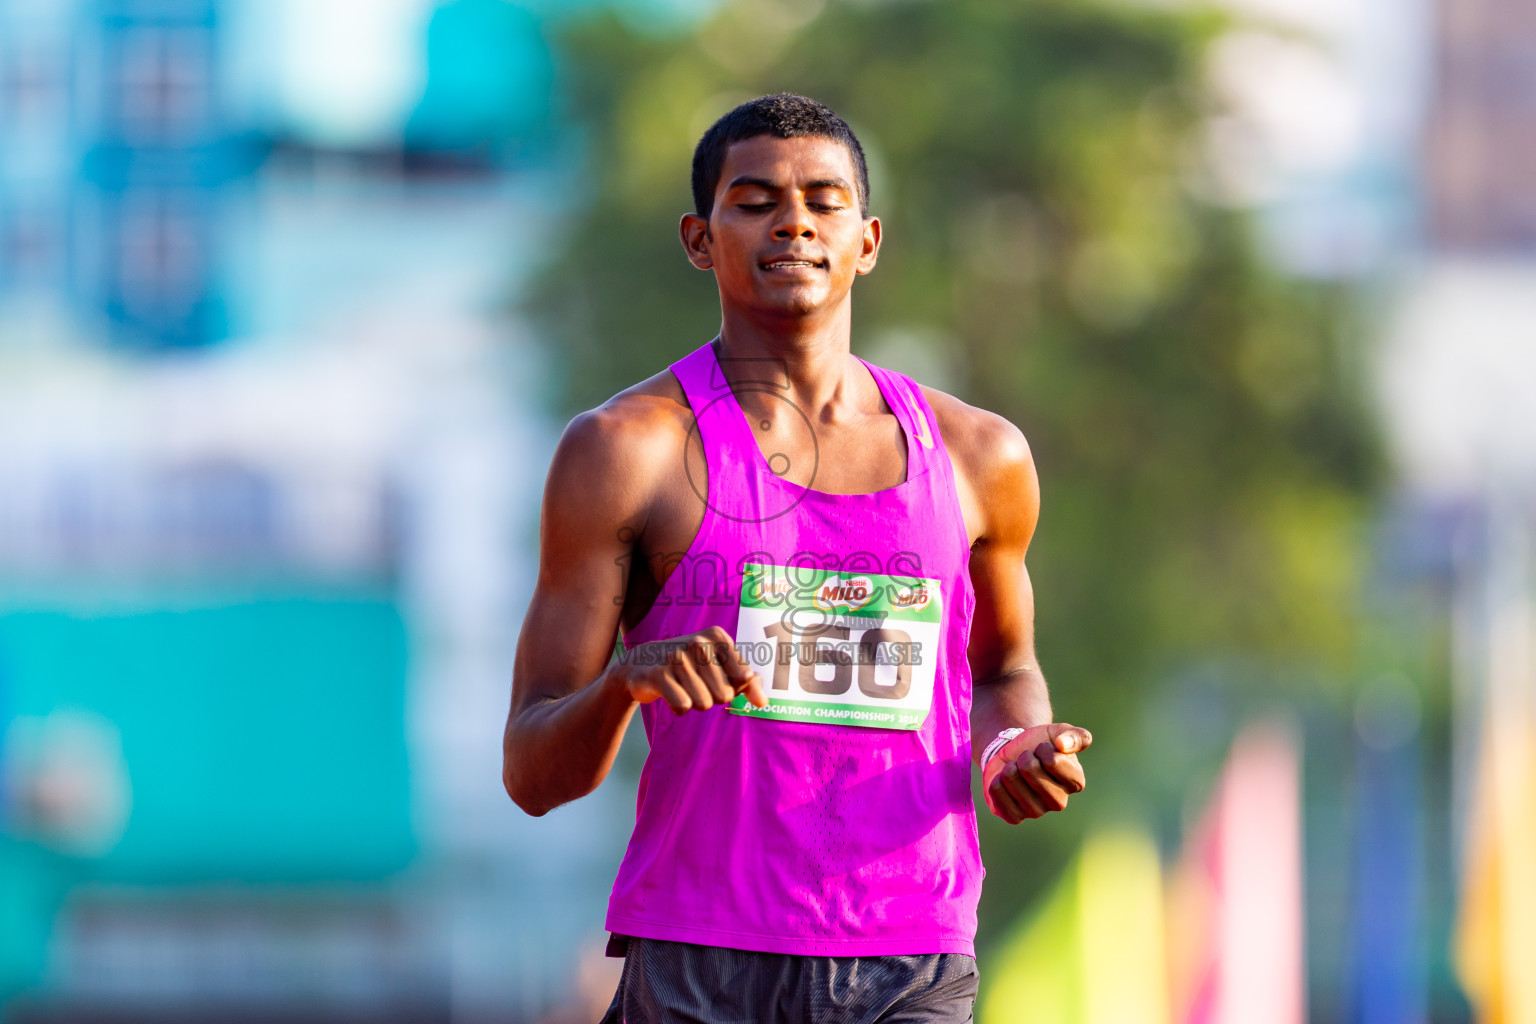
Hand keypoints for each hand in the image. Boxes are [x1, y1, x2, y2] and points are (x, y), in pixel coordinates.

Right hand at [618, 625, 767, 714]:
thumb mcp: (721, 668)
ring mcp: (677, 657)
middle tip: (694, 682)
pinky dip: (678, 708)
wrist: (642, 664)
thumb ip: (747, 682)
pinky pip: (683, 706)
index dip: (731, 685)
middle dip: (712, 696)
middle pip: (725, 695)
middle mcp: (698, 642)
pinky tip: (669, 692)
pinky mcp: (658, 674)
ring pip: (704, 703)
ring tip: (682, 686)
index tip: (715, 675)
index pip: (744, 678)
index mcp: (718, 637)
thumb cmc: (691, 667)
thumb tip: (763, 702)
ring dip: (694, 702)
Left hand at [982, 722, 1091, 823]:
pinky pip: (997, 792)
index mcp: (1075, 783)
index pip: (1053, 761)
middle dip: (1024, 757)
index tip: (1043, 750)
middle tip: (1028, 760)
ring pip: (1010, 778)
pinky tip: (1005, 782)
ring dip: (1010, 767)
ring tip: (1017, 771)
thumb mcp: (1059, 732)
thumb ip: (1075, 735)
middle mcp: (1059, 802)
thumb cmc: (1039, 744)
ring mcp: (1036, 812)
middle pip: (1029, 769)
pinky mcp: (1014, 817)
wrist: (1014, 755)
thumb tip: (1063, 744)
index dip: (1043, 748)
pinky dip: (996, 780)